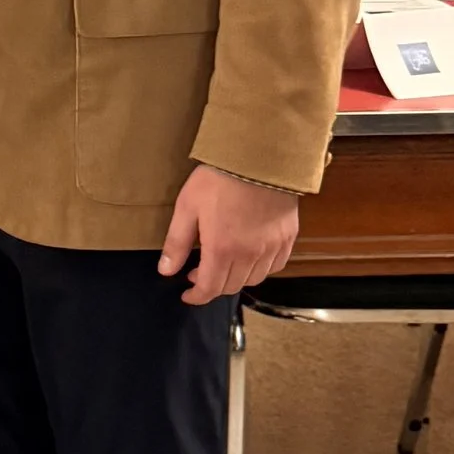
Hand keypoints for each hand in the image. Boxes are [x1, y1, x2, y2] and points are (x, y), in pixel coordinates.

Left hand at [159, 163, 299, 305]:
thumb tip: (166, 270)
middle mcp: (250, 254)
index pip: (210, 289)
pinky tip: (250, 256)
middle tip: (199, 273)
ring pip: (254, 279)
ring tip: (223, 264)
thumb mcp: (187, 207)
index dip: (197, 296)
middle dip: (213, 285)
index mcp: (222, 249)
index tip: (187, 294)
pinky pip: (275, 265)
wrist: (258, 157)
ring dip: (236, 278)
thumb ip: (176, 243)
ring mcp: (272, 247)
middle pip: (231, 286)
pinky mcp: (287, 237)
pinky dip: (261, 268)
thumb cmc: (220, 178)